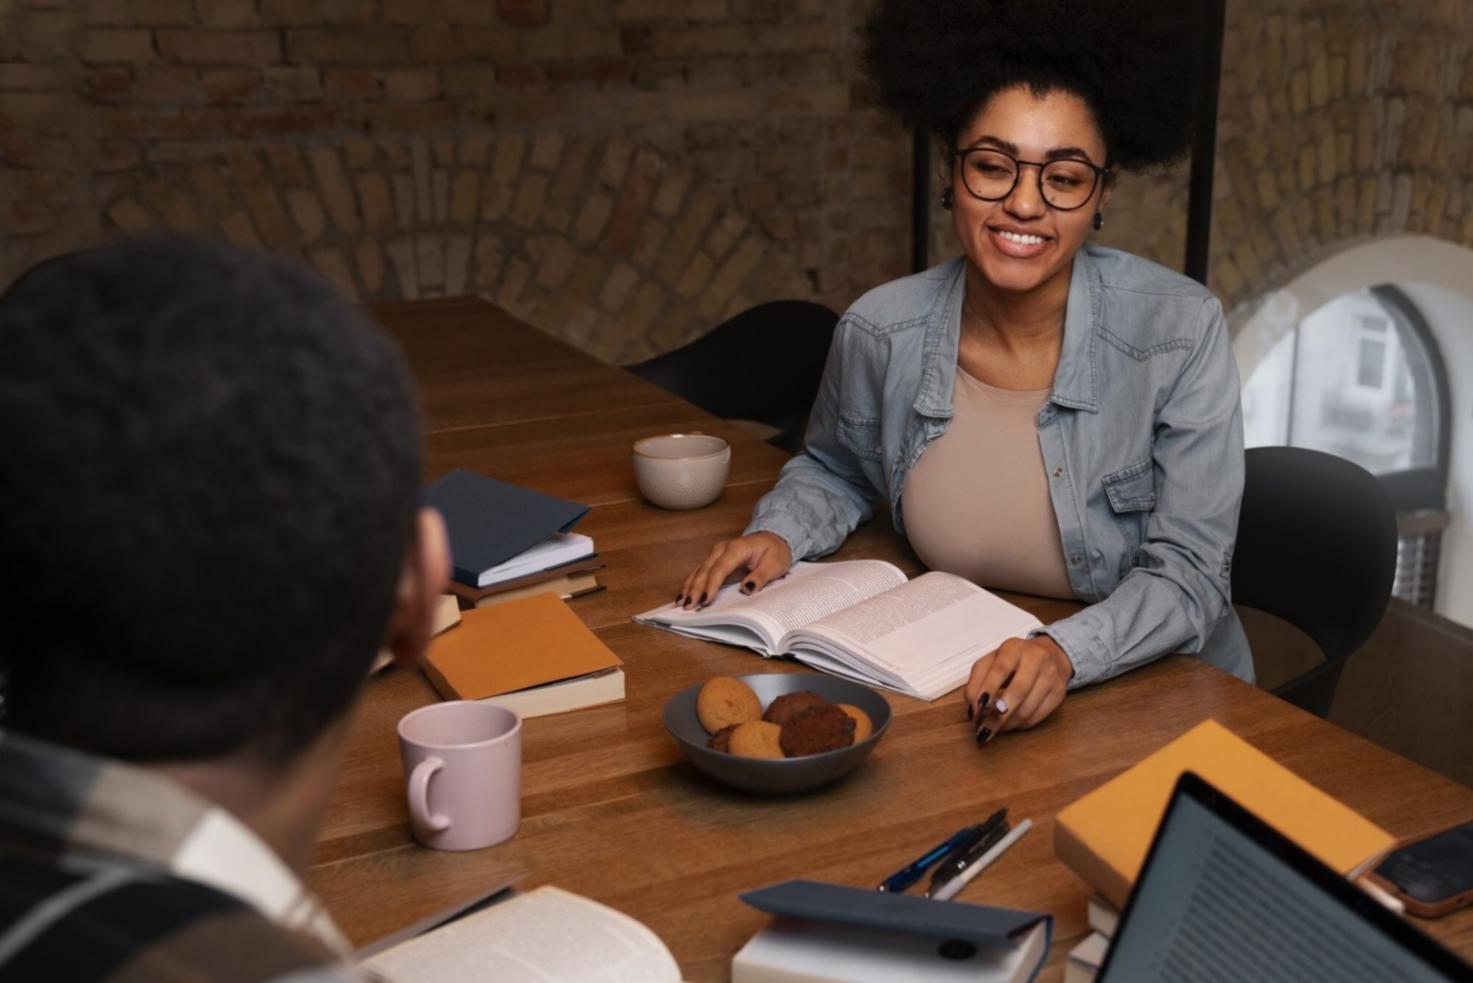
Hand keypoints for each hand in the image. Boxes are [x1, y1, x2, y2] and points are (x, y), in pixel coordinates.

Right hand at [677, 532, 792, 608]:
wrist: (774, 539)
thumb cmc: (775, 551)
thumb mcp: (775, 564)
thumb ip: (760, 576)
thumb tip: (746, 589)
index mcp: (738, 548)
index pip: (721, 567)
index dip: (712, 584)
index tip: (706, 600)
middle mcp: (723, 549)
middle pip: (705, 570)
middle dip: (696, 588)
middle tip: (689, 606)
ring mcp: (717, 554)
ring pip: (699, 571)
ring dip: (689, 587)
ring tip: (681, 603)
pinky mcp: (716, 561)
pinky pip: (700, 572)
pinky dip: (691, 584)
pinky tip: (683, 595)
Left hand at [961, 635, 1073, 743]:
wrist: (1051, 655)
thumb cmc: (1014, 660)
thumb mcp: (992, 661)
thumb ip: (977, 679)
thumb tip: (973, 708)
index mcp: (1014, 648)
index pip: (1000, 669)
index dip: (988, 690)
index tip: (977, 708)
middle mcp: (1036, 659)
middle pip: (1017, 691)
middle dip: (998, 715)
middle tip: (984, 729)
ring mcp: (1051, 676)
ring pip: (1028, 708)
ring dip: (1008, 724)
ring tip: (995, 728)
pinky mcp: (1060, 693)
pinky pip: (1038, 716)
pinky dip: (1021, 725)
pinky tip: (1011, 724)